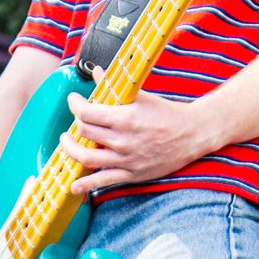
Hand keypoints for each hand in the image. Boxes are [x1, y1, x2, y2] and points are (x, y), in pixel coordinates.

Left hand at [59, 92, 221, 193]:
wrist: (192, 134)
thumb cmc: (167, 113)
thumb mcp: (141, 95)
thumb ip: (116, 86)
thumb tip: (98, 73)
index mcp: (125, 118)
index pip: (87, 113)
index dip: (75, 105)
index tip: (73, 100)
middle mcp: (123, 140)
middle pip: (84, 133)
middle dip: (74, 124)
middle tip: (75, 120)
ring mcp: (126, 159)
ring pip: (87, 158)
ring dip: (71, 150)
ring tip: (67, 143)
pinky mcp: (132, 174)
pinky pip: (103, 181)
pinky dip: (85, 185)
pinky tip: (73, 185)